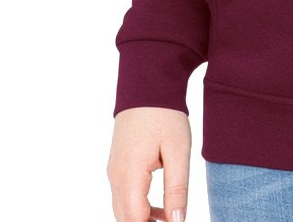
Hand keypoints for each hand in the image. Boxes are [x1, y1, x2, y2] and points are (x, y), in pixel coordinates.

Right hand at [107, 106, 190, 221]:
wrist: (147, 84)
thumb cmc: (165, 115)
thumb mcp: (178, 151)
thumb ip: (177, 189)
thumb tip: (177, 221)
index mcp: (129, 175)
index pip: (135, 220)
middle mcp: (115, 176)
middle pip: (126, 218)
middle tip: (172, 220)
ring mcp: (113, 171)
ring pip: (123, 210)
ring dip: (142, 219)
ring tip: (169, 217)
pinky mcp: (117, 165)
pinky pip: (123, 196)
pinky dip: (138, 207)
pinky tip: (159, 206)